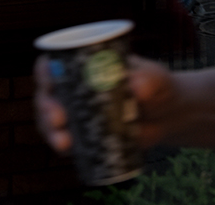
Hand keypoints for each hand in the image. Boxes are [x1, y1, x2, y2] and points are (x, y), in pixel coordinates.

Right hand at [34, 53, 179, 153]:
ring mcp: (78, 113)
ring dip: (51, 132)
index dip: (46, 71)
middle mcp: (76, 87)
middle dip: (46, 107)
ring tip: (64, 143)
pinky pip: (66, 142)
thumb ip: (149, 79)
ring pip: (51, 120)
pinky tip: (68, 152)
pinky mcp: (85, 135)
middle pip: (48, 94)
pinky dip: (63, 147)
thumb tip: (137, 88)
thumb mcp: (155, 77)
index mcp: (86, 64)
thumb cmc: (158, 86)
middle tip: (59, 119)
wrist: (168, 116)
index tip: (50, 83)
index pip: (56, 62)